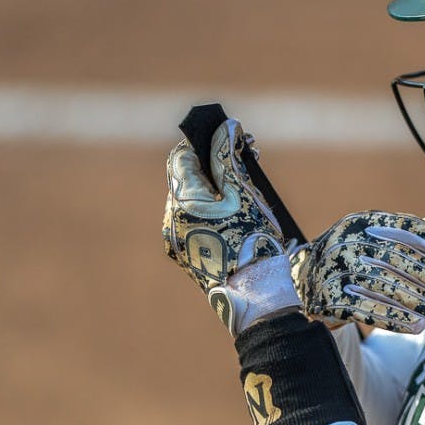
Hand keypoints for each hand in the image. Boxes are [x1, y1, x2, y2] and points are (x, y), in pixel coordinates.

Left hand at [162, 118, 299, 333]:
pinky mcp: (183, 254)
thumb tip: (224, 128)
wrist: (254, 297)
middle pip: (188, 178)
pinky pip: (193, 223)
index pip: (183, 155)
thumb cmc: (252, 243)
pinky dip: (210, 212)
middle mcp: (170, 218)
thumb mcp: (244, 194)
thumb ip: (228, 157)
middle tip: (245, 161)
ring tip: (245, 191)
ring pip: (191, 202)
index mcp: (182, 200)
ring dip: (214, 190)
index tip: (231, 139)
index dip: (206, 142)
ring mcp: (174, 239)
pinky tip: (234, 216)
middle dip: (215, 166)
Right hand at [290, 211, 424, 333]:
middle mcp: (348, 241)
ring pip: (386, 287)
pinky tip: (417, 327)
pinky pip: (366, 311)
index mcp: (365, 221)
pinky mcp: (328, 298)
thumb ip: (413, 230)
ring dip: (420, 304)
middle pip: (400, 260)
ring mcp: (336, 269)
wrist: (302, 278)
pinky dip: (394, 319)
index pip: (409, 229)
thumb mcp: (376, 235)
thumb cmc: (353, 255)